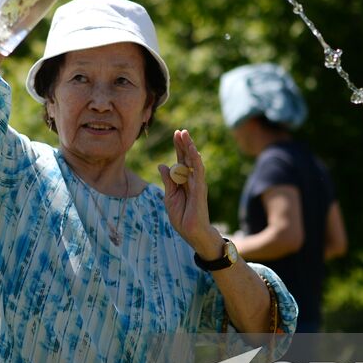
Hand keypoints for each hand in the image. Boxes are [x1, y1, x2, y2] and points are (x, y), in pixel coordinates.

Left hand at [158, 130, 222, 259]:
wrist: (192, 232)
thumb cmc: (182, 216)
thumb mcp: (169, 197)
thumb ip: (168, 181)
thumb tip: (162, 165)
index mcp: (183, 181)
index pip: (180, 160)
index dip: (178, 147)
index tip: (176, 134)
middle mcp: (191, 179)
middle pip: (187, 158)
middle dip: (184, 144)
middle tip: (180, 130)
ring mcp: (197, 183)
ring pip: (194, 162)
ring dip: (190, 148)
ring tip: (186, 136)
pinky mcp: (200, 189)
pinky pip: (198, 172)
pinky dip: (195, 161)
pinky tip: (193, 151)